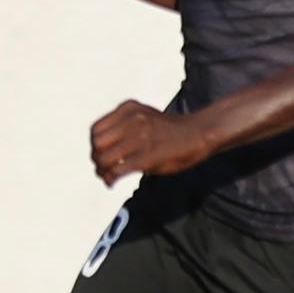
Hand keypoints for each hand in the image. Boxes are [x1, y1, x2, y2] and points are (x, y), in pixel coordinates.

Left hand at [89, 99, 215, 184]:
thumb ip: (124, 125)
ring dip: (102, 171)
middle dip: (96, 159)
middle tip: (101, 168)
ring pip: (104, 159)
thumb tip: (104, 146)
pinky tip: (113, 183)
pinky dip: (111, 179)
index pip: (96, 130)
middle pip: (97, 145)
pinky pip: (118, 171)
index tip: (100, 154)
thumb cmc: (172, 129)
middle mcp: (131, 121)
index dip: (94, 146)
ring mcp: (139, 139)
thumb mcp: (144, 115)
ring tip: (106, 177)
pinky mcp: (147, 157)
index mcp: (129, 109)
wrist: (198, 133)